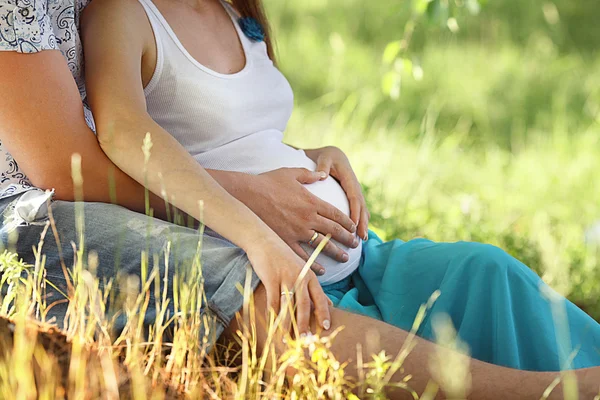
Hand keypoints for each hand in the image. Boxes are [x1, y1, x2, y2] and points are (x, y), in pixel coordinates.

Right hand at [244, 168, 358, 274]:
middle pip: (334, 230)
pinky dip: (314, 263)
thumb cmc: (269, 182)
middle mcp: (308, 218)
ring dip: (336, 252)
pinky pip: (303, 255)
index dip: (347, 222)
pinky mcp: (285, 240)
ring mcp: (297, 231)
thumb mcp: (291, 173)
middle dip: (347, 238)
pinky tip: (322, 270)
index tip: (354, 228)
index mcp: (312, 202)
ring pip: (323, 244)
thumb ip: (309, 175)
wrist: (248, 195)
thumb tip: (323, 174)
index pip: (336, 214)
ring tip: (346, 257)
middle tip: (356, 244)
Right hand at [245, 236, 331, 335]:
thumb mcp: (302, 269)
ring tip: (286, 338)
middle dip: (305, 324)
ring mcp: (285, 277)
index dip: (323, 313)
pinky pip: (273, 300)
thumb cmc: (282, 257)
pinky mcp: (270, 278)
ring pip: (288, 305)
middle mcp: (300, 276)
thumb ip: (314, 287)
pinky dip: (272, 314)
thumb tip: (329, 304)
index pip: (320, 297)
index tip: (326, 327)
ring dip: (287, 324)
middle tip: (305, 340)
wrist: (263, 240)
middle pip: (305, 304)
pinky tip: (271, 324)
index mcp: (309, 275)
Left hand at [305, 146, 369, 240]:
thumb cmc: (326, 157)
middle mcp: (354, 186)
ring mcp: (355, 191)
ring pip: (362, 209)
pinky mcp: (352, 195)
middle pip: (361, 206)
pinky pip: (358, 209)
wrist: (332, 154)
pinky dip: (360, 220)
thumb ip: (322, 166)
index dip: (355, 211)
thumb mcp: (324, 158)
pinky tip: (358, 233)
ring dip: (363, 224)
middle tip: (361, 237)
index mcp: (349, 178)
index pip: (354, 197)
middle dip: (362, 222)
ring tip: (362, 239)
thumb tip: (322, 176)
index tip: (353, 224)